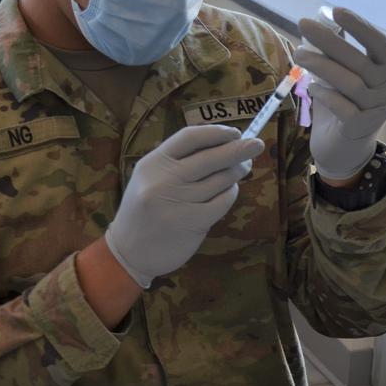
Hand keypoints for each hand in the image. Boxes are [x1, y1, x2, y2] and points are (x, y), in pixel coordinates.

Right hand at [105, 125, 264, 287]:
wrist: (128, 252)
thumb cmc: (145, 210)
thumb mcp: (150, 178)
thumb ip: (179, 162)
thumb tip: (223, 144)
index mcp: (153, 163)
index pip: (190, 137)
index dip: (216, 132)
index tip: (235, 132)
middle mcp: (164, 180)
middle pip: (210, 157)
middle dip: (238, 149)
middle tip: (256, 144)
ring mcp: (178, 202)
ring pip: (220, 180)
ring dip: (236, 172)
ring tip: (242, 168)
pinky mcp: (192, 222)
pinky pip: (222, 201)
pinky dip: (230, 194)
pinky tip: (229, 192)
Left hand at [295, 7, 385, 180]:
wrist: (342, 151)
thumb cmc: (342, 106)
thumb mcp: (342, 77)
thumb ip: (336, 56)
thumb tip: (316, 24)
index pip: (378, 43)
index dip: (359, 26)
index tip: (335, 11)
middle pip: (359, 60)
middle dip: (329, 40)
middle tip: (302, 25)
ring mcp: (377, 110)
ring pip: (350, 83)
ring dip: (321, 65)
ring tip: (298, 54)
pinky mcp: (361, 128)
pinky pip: (342, 107)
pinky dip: (325, 95)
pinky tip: (310, 88)